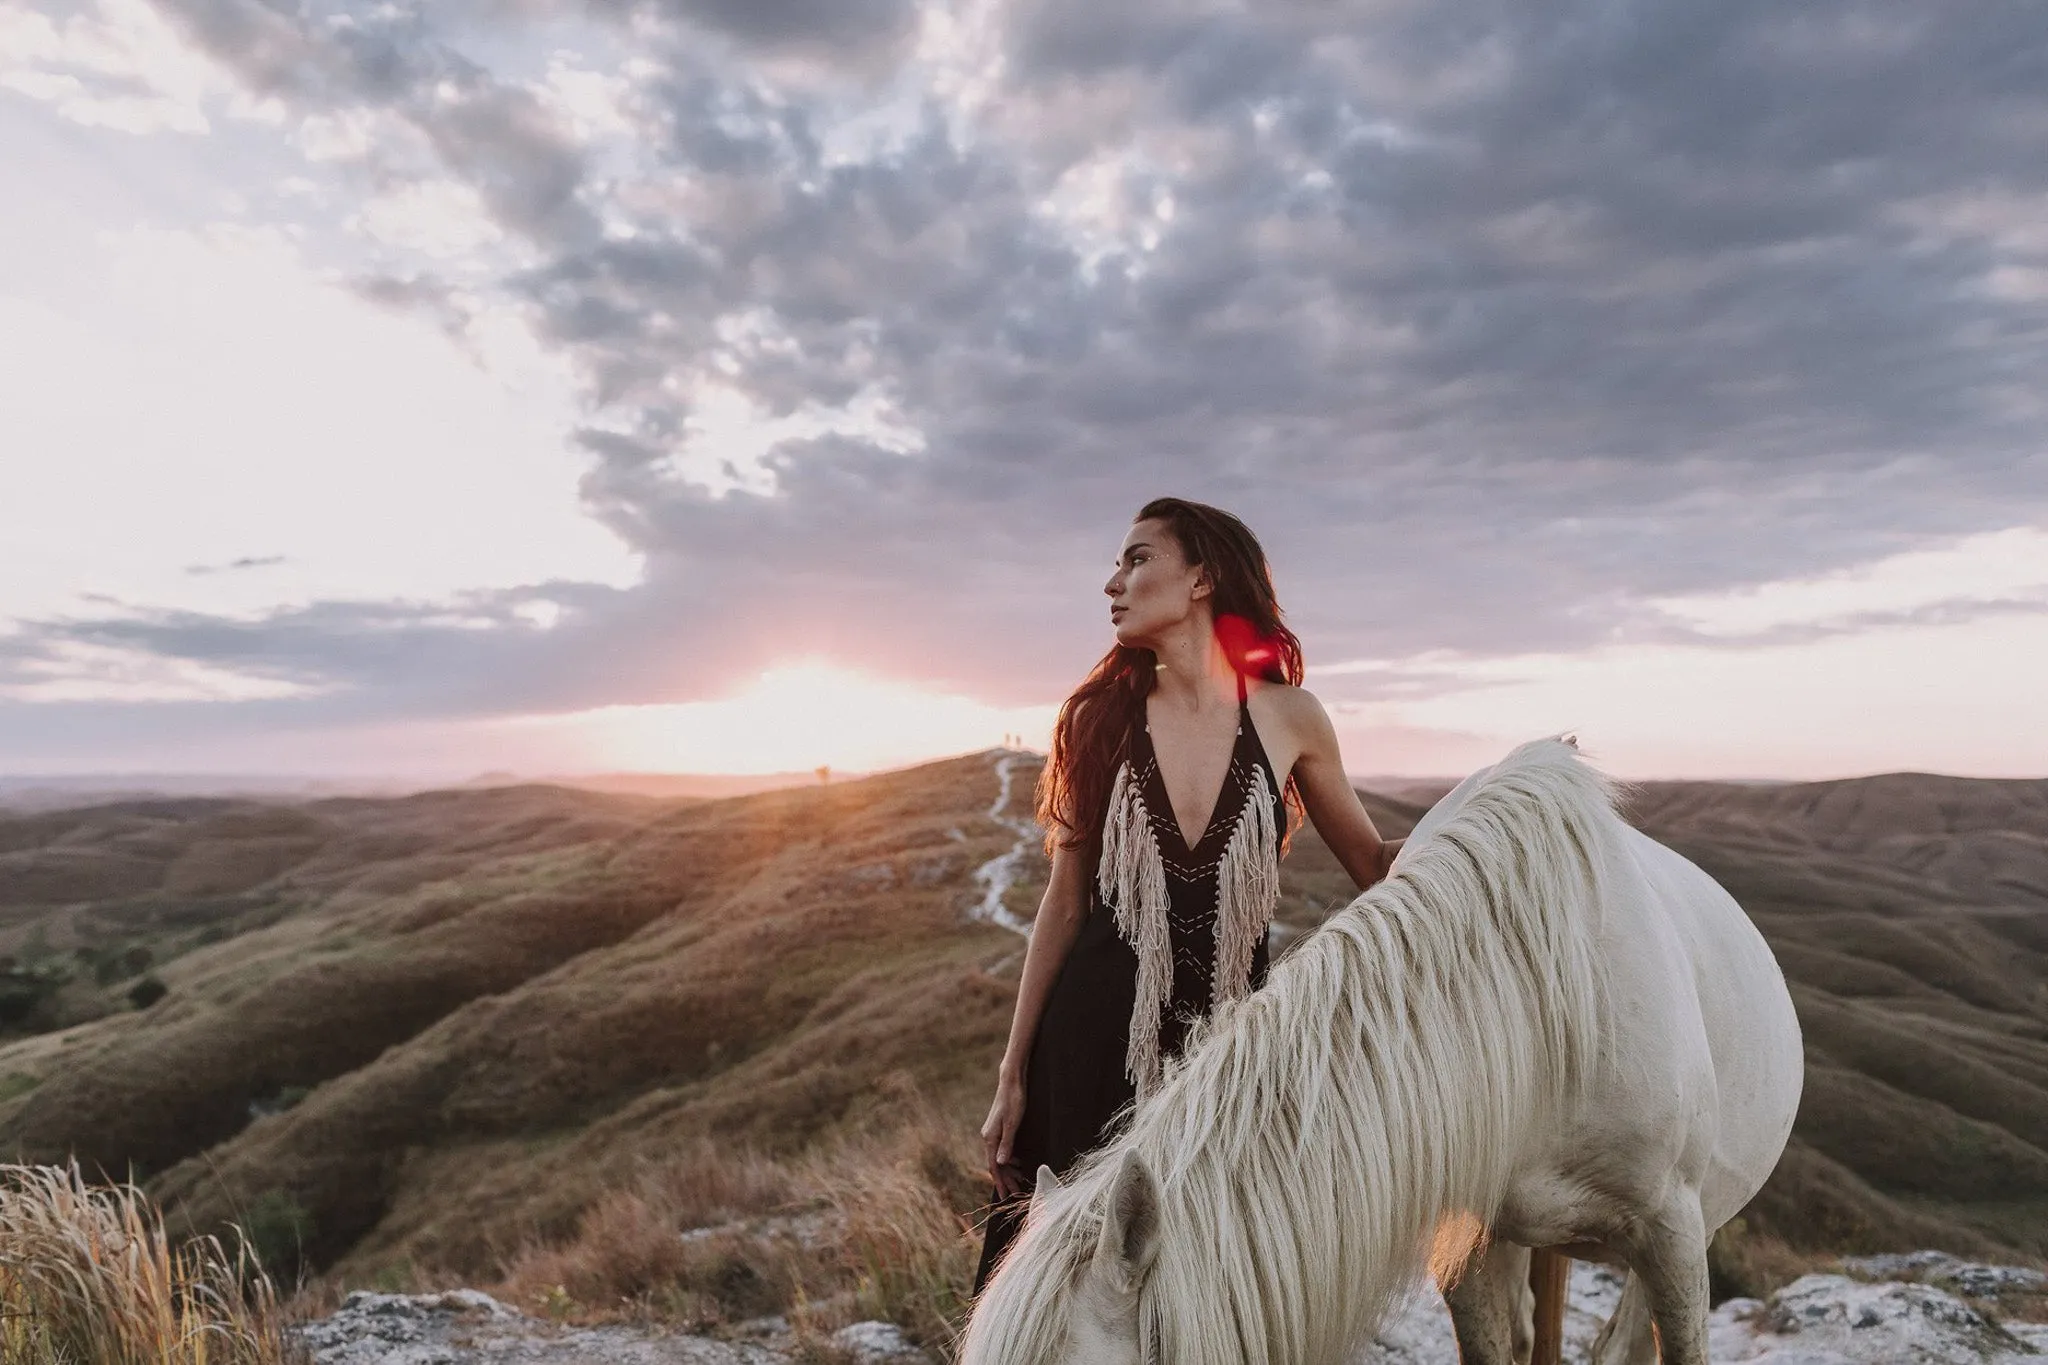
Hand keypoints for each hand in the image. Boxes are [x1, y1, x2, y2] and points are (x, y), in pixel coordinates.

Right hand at [980, 1072, 1027, 1198]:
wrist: (1011, 1081)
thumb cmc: (1014, 1101)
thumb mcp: (1012, 1124)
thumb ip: (1007, 1144)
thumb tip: (1001, 1164)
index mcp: (990, 1138)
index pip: (994, 1166)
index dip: (999, 1182)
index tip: (1004, 1196)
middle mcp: (989, 1137)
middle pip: (996, 1164)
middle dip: (1006, 1179)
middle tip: (1016, 1193)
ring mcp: (993, 1132)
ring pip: (1000, 1157)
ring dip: (1009, 1170)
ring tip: (1020, 1181)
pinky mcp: (999, 1128)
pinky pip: (1003, 1149)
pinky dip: (1010, 1159)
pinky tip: (1019, 1163)